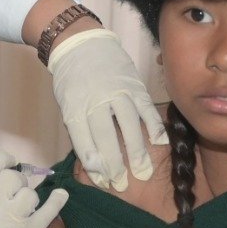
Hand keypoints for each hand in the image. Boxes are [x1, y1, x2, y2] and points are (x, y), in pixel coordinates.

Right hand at [0, 150, 69, 227]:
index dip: (0, 159)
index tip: (7, 164)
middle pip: (11, 177)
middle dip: (14, 183)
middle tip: (11, 194)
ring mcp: (10, 218)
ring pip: (29, 194)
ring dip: (26, 199)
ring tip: (22, 210)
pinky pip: (47, 212)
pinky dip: (56, 202)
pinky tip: (61, 196)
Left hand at [47, 29, 166, 189]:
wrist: (81, 44)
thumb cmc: (72, 80)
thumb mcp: (68, 104)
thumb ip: (80, 129)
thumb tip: (92, 159)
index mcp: (75, 106)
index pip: (83, 139)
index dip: (92, 161)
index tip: (101, 178)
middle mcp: (96, 100)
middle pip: (106, 136)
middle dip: (114, 162)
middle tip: (122, 183)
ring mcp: (117, 92)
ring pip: (129, 124)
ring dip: (137, 150)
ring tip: (142, 170)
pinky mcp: (134, 85)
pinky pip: (146, 108)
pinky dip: (153, 126)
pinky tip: (158, 143)